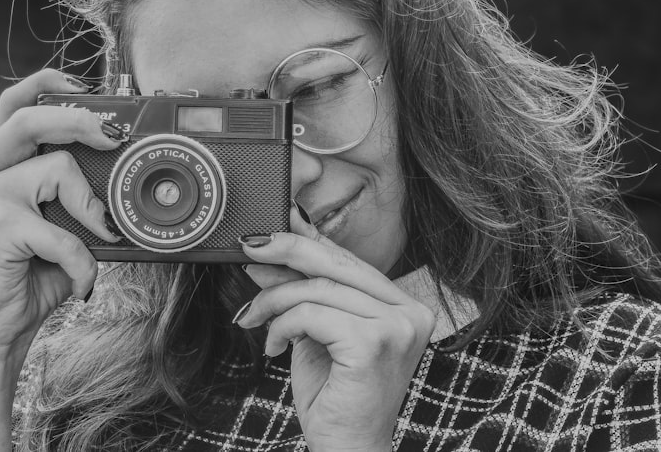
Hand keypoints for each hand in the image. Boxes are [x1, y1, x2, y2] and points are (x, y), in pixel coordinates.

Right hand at [0, 69, 122, 356]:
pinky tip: (81, 279)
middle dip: (80, 119)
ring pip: (56, 168)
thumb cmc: (30, 272)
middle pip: (29, 119)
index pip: (14, 106)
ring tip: (101, 235)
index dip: (46, 85)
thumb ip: (74, 192)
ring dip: (92, 206)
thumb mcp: (56, 222)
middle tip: (116, 137)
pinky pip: (62, 232)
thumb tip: (124, 171)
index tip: (84, 88)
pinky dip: (83, 260)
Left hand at [236, 215, 435, 451]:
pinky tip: (274, 346)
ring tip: (253, 317)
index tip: (272, 231)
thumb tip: (271, 248)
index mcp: (405, 306)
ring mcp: (397, 328)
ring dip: (274, 300)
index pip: (349, 261)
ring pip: (318, 289)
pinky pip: (312, 314)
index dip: (308, 240)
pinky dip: (282, 325)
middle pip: (337, 263)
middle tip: (250, 246)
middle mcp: (410, 312)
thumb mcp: (316, 332)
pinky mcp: (373, 344)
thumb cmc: (335, 397)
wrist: (347, 451)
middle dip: (286, 249)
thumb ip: (303, 290)